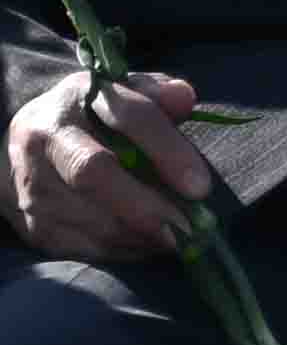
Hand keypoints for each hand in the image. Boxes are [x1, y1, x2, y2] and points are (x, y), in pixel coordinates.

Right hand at [6, 66, 205, 262]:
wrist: (28, 147)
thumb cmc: (95, 119)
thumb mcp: (126, 93)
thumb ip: (160, 94)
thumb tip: (185, 99)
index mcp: (76, 96)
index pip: (128, 116)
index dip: (167, 151)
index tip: (201, 187)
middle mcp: (46, 139)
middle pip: (93, 172)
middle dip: (144, 204)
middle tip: (187, 226)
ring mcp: (33, 183)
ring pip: (88, 216)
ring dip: (139, 233)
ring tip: (177, 237)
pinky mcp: (32, 223)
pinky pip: (81, 245)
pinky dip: (123, 250)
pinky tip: (148, 244)